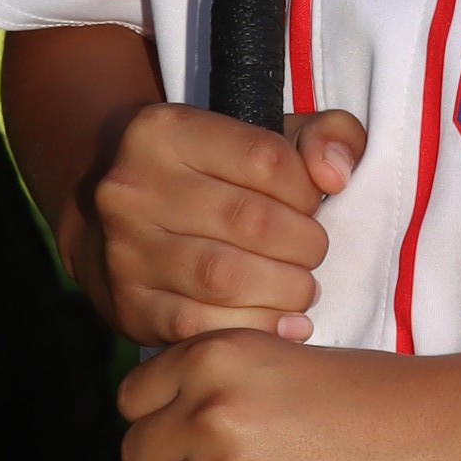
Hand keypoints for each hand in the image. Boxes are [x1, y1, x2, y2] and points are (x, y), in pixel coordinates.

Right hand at [85, 101, 364, 345]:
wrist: (125, 229)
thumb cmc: (216, 180)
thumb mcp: (268, 139)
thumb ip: (326, 134)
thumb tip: (335, 174)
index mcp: (165, 131)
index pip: (267, 159)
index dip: (306, 190)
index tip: (309, 205)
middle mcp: (132, 187)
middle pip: (250, 221)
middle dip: (303, 245)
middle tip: (312, 254)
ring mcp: (125, 250)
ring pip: (225, 278)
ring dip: (284, 290)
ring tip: (300, 288)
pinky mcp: (129, 306)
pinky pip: (201, 326)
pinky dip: (255, 329)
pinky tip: (281, 324)